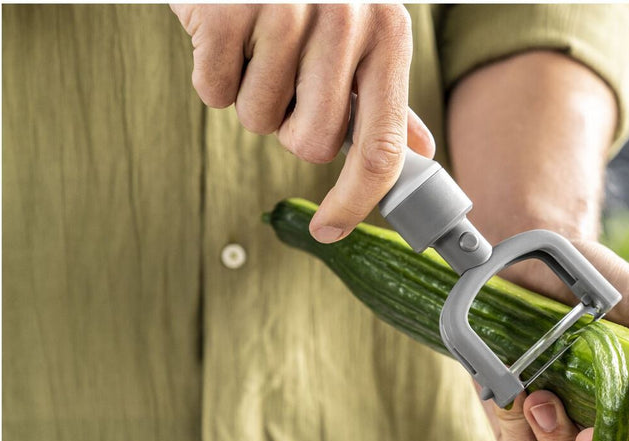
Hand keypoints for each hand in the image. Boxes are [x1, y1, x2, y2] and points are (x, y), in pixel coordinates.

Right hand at [170, 3, 434, 242]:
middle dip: (289, 127)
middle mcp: (348, 19)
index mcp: (388, 35)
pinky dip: (212, 76)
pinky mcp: (228, 7)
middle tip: (285, 81)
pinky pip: (213, 92)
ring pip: (259, 120)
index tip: (331, 230)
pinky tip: (225, 37)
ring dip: (251, 97)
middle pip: (311, 144)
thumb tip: (416, 154)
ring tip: (257, 48)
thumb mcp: (359, 33)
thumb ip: (382, 98)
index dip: (355, 201)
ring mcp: (287, 9)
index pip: (381, 147)